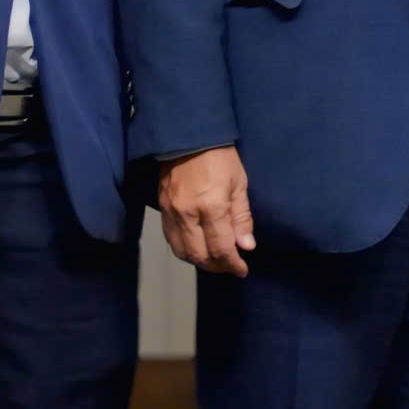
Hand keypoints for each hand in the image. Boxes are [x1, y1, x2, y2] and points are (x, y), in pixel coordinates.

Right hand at [158, 146, 254, 276]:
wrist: (188, 138)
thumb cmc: (220, 157)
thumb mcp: (239, 184)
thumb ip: (242, 218)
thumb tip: (247, 246)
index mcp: (211, 207)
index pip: (221, 248)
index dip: (233, 264)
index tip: (242, 270)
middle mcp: (188, 214)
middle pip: (200, 256)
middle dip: (217, 266)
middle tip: (231, 266)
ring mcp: (171, 213)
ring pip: (183, 252)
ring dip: (200, 261)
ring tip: (217, 260)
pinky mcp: (161, 210)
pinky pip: (171, 240)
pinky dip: (185, 250)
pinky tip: (198, 248)